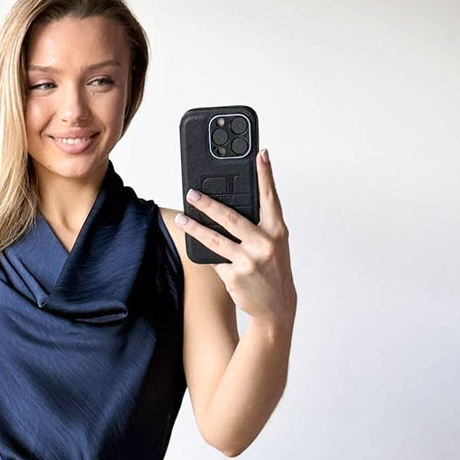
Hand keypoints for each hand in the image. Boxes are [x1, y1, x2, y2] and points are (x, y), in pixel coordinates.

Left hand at [176, 149, 295, 325]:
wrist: (276, 306)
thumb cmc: (273, 270)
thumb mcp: (275, 244)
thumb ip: (260, 225)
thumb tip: (231, 208)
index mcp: (277, 231)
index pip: (270, 197)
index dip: (265, 174)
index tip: (259, 154)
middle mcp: (264, 244)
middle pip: (231, 218)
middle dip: (208, 204)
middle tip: (192, 193)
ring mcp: (248, 261)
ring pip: (214, 239)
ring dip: (194, 228)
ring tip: (182, 219)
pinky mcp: (234, 276)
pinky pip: (214, 259)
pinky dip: (207, 253)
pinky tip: (198, 246)